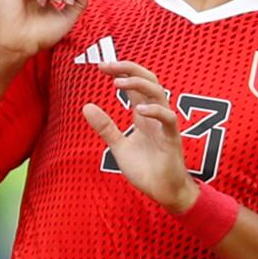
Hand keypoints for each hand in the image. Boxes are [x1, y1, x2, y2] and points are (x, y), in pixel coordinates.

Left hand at [82, 60, 198, 214]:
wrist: (164, 193)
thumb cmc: (146, 169)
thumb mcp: (119, 146)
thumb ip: (106, 127)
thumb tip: (86, 106)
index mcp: (144, 114)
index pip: (135, 84)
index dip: (120, 72)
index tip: (101, 66)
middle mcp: (155, 115)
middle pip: (148, 80)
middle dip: (129, 69)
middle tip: (108, 65)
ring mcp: (164, 126)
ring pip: (158, 93)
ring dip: (138, 84)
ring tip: (118, 83)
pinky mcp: (171, 139)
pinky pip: (168, 119)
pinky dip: (156, 111)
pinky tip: (140, 109)